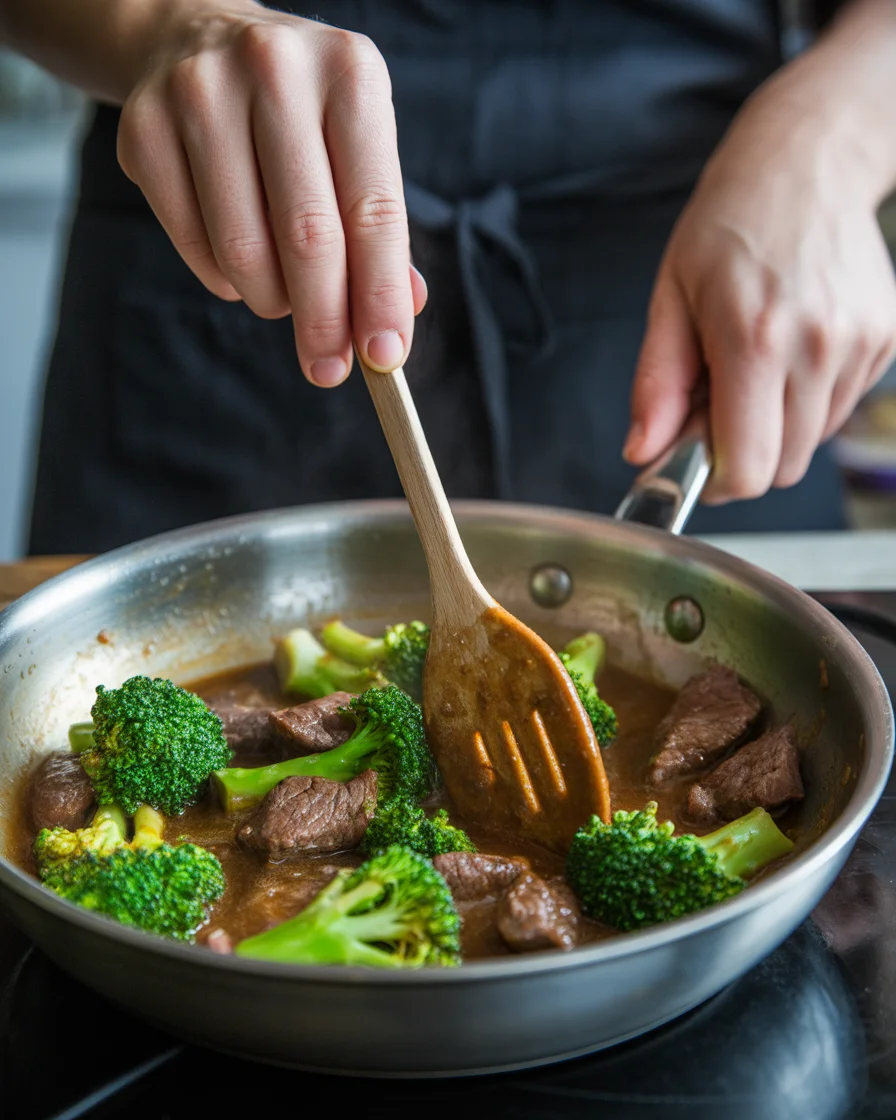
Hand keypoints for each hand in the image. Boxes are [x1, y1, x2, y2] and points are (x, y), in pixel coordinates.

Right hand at [116, 1, 426, 386]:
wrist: (200, 40)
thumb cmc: (303, 116)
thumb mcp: (358, 149)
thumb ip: (381, 234)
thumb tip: (392, 323)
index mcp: (350, 74)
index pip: (373, 211)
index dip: (380, 295)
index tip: (384, 358)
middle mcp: (275, 69)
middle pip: (307, 236)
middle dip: (324, 321)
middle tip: (328, 369)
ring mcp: (199, 93)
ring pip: (243, 250)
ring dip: (271, 300)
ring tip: (282, 295)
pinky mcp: (143, 128)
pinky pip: (193, 243)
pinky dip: (224, 279)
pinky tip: (239, 265)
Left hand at [624, 87, 895, 502]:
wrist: (807, 162)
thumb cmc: (728, 224)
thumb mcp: (670, 298)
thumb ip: (658, 385)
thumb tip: (643, 453)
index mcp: (754, 339)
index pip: (748, 469)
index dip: (714, 479)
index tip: (694, 459)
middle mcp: (817, 347)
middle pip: (782, 467)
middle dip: (743, 452)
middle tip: (717, 402)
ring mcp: (860, 344)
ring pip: (812, 443)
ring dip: (776, 426)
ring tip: (754, 363)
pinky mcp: (885, 340)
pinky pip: (839, 409)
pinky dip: (808, 400)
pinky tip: (790, 349)